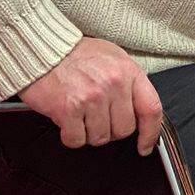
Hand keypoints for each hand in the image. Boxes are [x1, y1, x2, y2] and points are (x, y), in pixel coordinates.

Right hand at [20, 38, 164, 152]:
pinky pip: (77, 140)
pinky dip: (71, 135)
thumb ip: (130, 82)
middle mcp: (113, 84)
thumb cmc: (77, 54)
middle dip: (112, 129)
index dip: (150, 133)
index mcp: (128, 71)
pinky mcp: (68, 109)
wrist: (42, 49)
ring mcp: (91, 98)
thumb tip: (140, 110)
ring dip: (89, 132)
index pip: (151, 109)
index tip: (145, 146)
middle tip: (98, 117)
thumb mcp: (114, 58)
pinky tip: (67, 120)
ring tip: (80, 114)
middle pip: (124, 129)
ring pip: (100, 138)